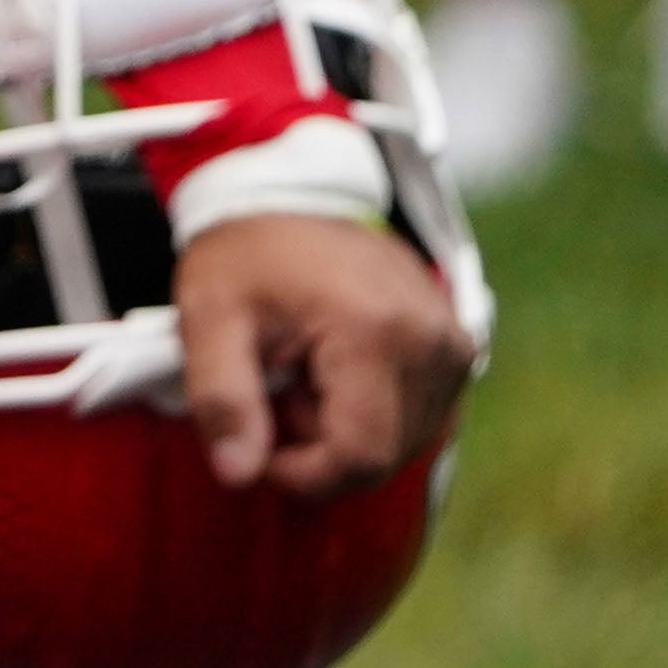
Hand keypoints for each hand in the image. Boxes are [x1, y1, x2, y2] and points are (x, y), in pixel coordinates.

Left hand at [174, 209, 472, 495]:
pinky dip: (371, 411)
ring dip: (344, 429)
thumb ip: (221, 398)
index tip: (256, 449)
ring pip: (403, 442)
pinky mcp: (459, 350)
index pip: (360, 455)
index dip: (303, 474)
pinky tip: (332, 372)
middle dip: (318, 446)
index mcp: (375, 333)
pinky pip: (418, 416)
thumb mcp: (208, 315)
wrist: (288, 193)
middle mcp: (433, 343)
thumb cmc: (246, 250)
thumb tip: (238, 474)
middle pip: (383, 455)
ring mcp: (455, 346)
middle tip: (273, 389)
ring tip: (300, 372)